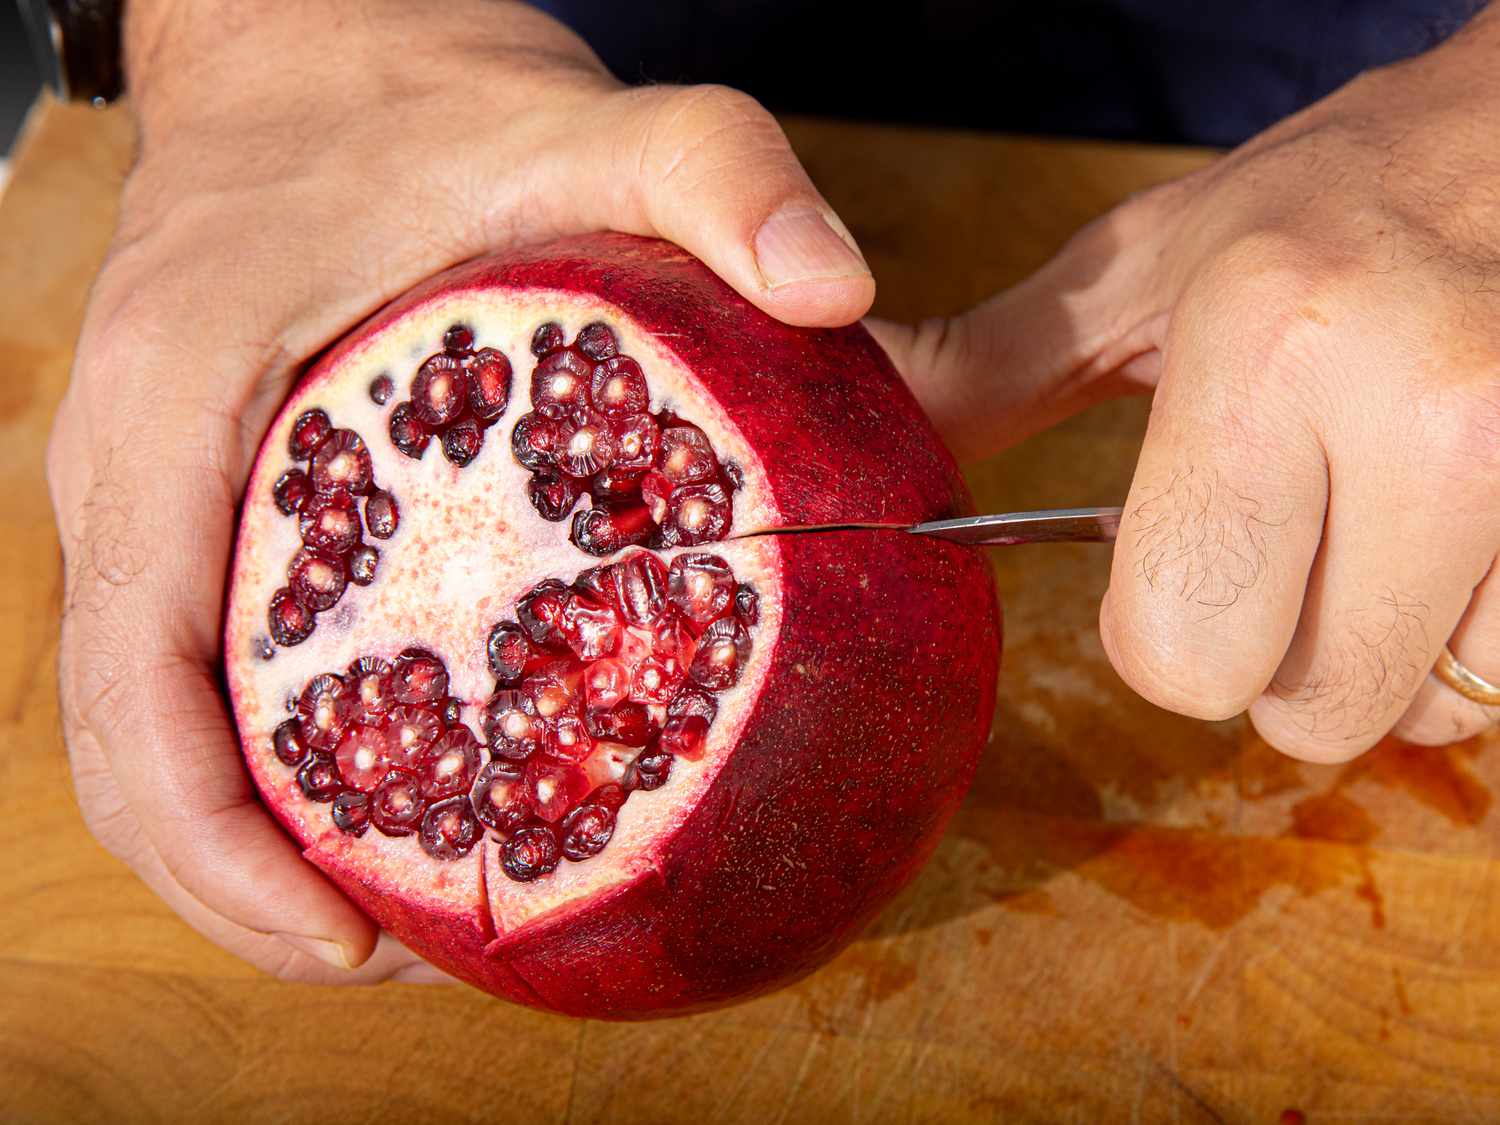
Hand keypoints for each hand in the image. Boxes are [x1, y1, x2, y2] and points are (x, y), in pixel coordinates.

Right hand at [46, 0, 872, 980]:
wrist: (328, 65)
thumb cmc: (430, 114)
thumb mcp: (593, 123)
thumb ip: (722, 177)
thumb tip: (837, 289)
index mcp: (177, 406)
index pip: (137, 674)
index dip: (218, 841)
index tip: (343, 939)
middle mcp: (131, 473)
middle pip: (129, 746)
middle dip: (243, 887)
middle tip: (402, 957)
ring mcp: (153, 500)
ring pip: (152, 727)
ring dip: (254, 845)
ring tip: (404, 915)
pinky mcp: (201, 509)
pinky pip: (202, 670)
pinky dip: (273, 764)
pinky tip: (399, 795)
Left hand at [873, 9, 1499, 761]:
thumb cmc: (1334, 204)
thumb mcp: (1141, 272)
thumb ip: (986, 373)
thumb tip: (851, 455)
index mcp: (1268, 345)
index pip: (1178, 653)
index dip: (1169, 632)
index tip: (1194, 553)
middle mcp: (1431, 408)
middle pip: (1310, 713)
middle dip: (1282, 659)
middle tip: (1298, 543)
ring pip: (1440, 708)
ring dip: (1400, 646)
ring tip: (1399, 514)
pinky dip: (1487, 629)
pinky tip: (1471, 524)